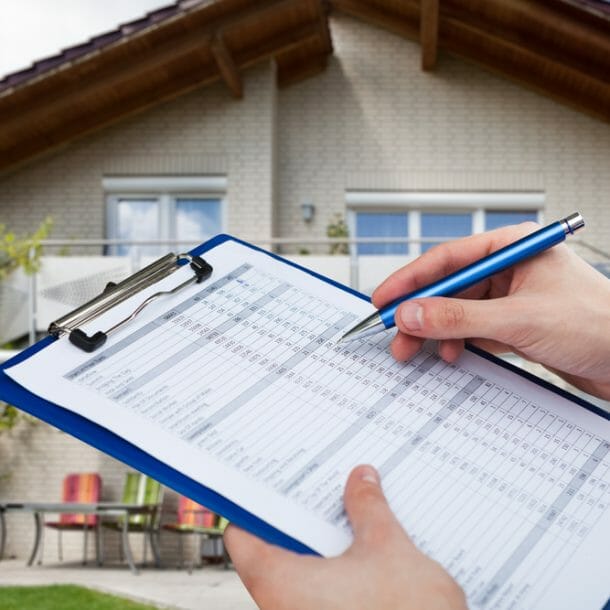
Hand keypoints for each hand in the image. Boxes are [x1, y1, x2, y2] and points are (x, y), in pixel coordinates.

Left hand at [224, 465, 466, 609]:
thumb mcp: (388, 549)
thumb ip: (369, 509)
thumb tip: (362, 481)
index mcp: (281, 583)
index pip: (242, 536)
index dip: (255, 505)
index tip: (273, 484)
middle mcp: (282, 607)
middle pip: (275, 549)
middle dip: (302, 518)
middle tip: (322, 490)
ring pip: (301, 573)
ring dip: (323, 545)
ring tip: (349, 514)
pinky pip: (320, 594)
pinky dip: (336, 571)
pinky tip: (364, 553)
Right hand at [372, 222, 609, 400]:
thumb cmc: (599, 324)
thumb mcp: (519, 319)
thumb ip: (459, 317)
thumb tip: (411, 313)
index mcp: (513, 248)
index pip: (448, 259)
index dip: (410, 280)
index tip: (383, 299)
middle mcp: (510, 269)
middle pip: (449, 287)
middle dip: (420, 313)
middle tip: (394, 335)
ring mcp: (512, 298)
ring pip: (458, 312)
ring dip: (435, 333)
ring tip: (416, 353)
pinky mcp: (516, 325)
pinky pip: (473, 330)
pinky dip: (458, 343)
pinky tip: (450, 356)